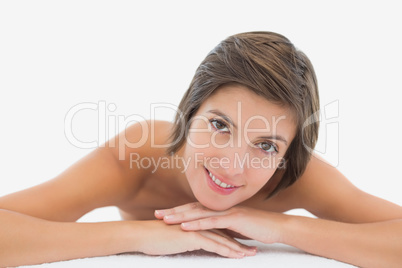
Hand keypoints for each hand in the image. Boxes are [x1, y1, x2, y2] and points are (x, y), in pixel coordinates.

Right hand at [133, 220, 256, 257]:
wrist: (142, 235)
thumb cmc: (154, 238)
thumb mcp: (174, 238)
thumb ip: (185, 239)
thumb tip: (192, 245)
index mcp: (196, 223)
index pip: (218, 231)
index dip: (232, 238)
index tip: (244, 244)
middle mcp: (199, 224)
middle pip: (224, 234)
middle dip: (240, 242)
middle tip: (254, 249)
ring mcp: (196, 229)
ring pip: (223, 240)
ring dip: (238, 248)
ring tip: (251, 254)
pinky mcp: (193, 236)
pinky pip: (214, 245)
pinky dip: (227, 251)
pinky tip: (237, 256)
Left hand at [155, 202, 286, 243]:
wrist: (276, 226)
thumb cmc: (257, 228)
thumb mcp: (235, 229)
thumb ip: (223, 228)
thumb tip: (211, 232)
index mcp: (219, 210)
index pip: (195, 209)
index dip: (179, 211)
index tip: (164, 214)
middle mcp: (221, 208)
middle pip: (192, 208)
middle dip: (174, 211)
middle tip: (156, 214)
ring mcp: (227, 212)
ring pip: (199, 213)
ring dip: (181, 216)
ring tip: (165, 219)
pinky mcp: (234, 219)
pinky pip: (212, 221)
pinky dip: (197, 224)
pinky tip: (185, 226)